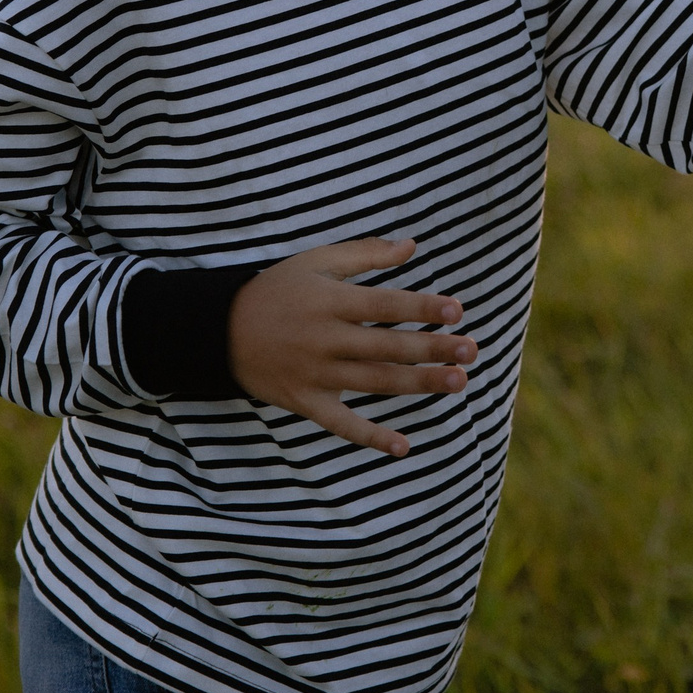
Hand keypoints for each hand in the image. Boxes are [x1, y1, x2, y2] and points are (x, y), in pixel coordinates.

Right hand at [226, 237, 477, 456]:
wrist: (220, 330)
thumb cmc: (277, 290)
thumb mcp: (316, 262)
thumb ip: (365, 255)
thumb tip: (412, 246)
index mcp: (329, 301)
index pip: (384, 305)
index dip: (421, 308)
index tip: (457, 310)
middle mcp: (325, 339)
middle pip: (386, 347)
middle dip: (432, 349)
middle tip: (471, 350)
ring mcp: (314, 374)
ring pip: (374, 383)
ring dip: (418, 384)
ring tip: (458, 382)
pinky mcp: (304, 401)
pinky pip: (340, 424)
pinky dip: (370, 437)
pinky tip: (402, 446)